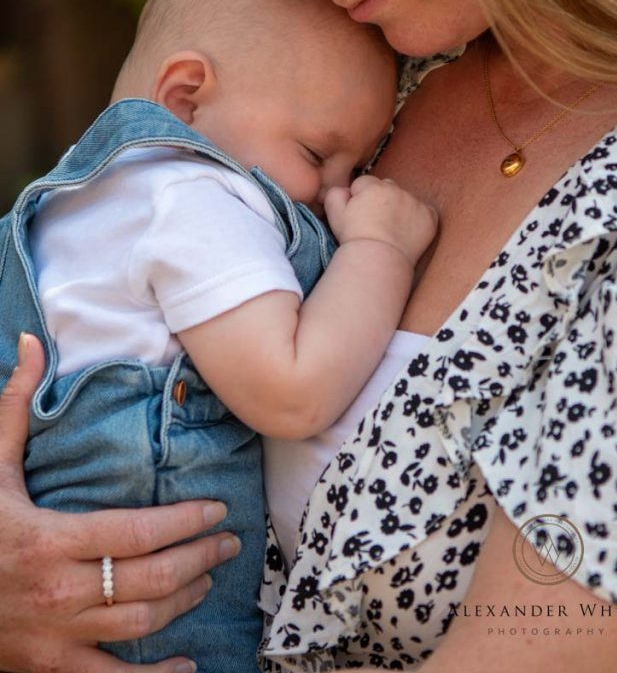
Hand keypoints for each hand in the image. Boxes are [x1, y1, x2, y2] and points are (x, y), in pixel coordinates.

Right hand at [0, 334, 237, 672]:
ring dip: (184, 602)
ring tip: (209, 577)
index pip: (135, 532)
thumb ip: (16, 406)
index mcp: (49, 540)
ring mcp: (56, 637)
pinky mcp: (50, 668)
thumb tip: (32, 344)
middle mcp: (58, 591)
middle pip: (149, 579)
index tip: (217, 509)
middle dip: (198, 558)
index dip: (183, 523)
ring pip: (140, 625)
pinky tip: (185, 667)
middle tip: (228, 541)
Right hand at [324, 175, 437, 264]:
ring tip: (391, 230)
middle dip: (381, 199)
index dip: (359, 198)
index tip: (359, 216)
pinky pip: (426, 211)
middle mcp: (396, 190)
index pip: (364, 183)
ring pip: (406, 198)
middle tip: (375, 222)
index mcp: (373, 186)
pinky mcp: (429, 217)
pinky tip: (408, 233)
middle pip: (387, 187)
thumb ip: (336, 193)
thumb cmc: (354, 240)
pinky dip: (419, 219)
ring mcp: (415, 203)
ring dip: (400, 207)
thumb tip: (345, 189)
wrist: (377, 261)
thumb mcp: (334, 214)